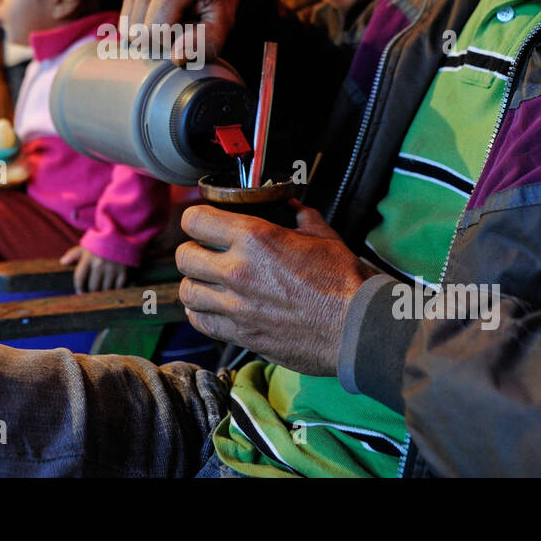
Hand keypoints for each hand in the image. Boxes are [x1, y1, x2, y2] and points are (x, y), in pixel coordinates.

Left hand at [60, 246, 129, 293]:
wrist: (123, 234)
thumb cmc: (102, 241)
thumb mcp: (87, 244)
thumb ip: (74, 254)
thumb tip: (62, 262)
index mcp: (88, 257)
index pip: (79, 278)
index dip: (79, 287)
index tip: (80, 291)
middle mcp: (99, 264)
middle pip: (93, 286)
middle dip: (91, 290)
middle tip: (93, 292)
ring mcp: (112, 269)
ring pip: (105, 289)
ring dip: (103, 292)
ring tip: (103, 291)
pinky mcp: (124, 272)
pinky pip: (118, 288)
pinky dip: (116, 290)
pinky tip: (114, 288)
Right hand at [120, 0, 247, 66]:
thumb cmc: (221, 0)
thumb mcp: (224, 24)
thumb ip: (205, 43)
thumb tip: (177, 58)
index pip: (154, 29)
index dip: (171, 42)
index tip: (190, 31)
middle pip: (136, 31)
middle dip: (159, 39)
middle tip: (184, 26)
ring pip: (128, 28)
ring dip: (151, 33)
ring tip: (175, 18)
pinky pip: (126, 21)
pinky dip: (144, 25)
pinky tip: (164, 13)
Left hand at [176, 202, 373, 375]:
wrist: (356, 328)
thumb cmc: (343, 282)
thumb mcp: (322, 234)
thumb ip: (297, 215)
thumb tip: (288, 205)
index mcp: (255, 238)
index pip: (195, 220)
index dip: (197, 218)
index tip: (204, 222)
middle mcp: (238, 271)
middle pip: (184, 256)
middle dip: (193, 250)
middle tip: (206, 252)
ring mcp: (236, 306)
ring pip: (186, 291)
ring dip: (195, 282)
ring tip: (208, 281)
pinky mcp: (241, 335)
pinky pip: (200, 322)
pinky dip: (201, 313)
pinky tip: (214, 307)